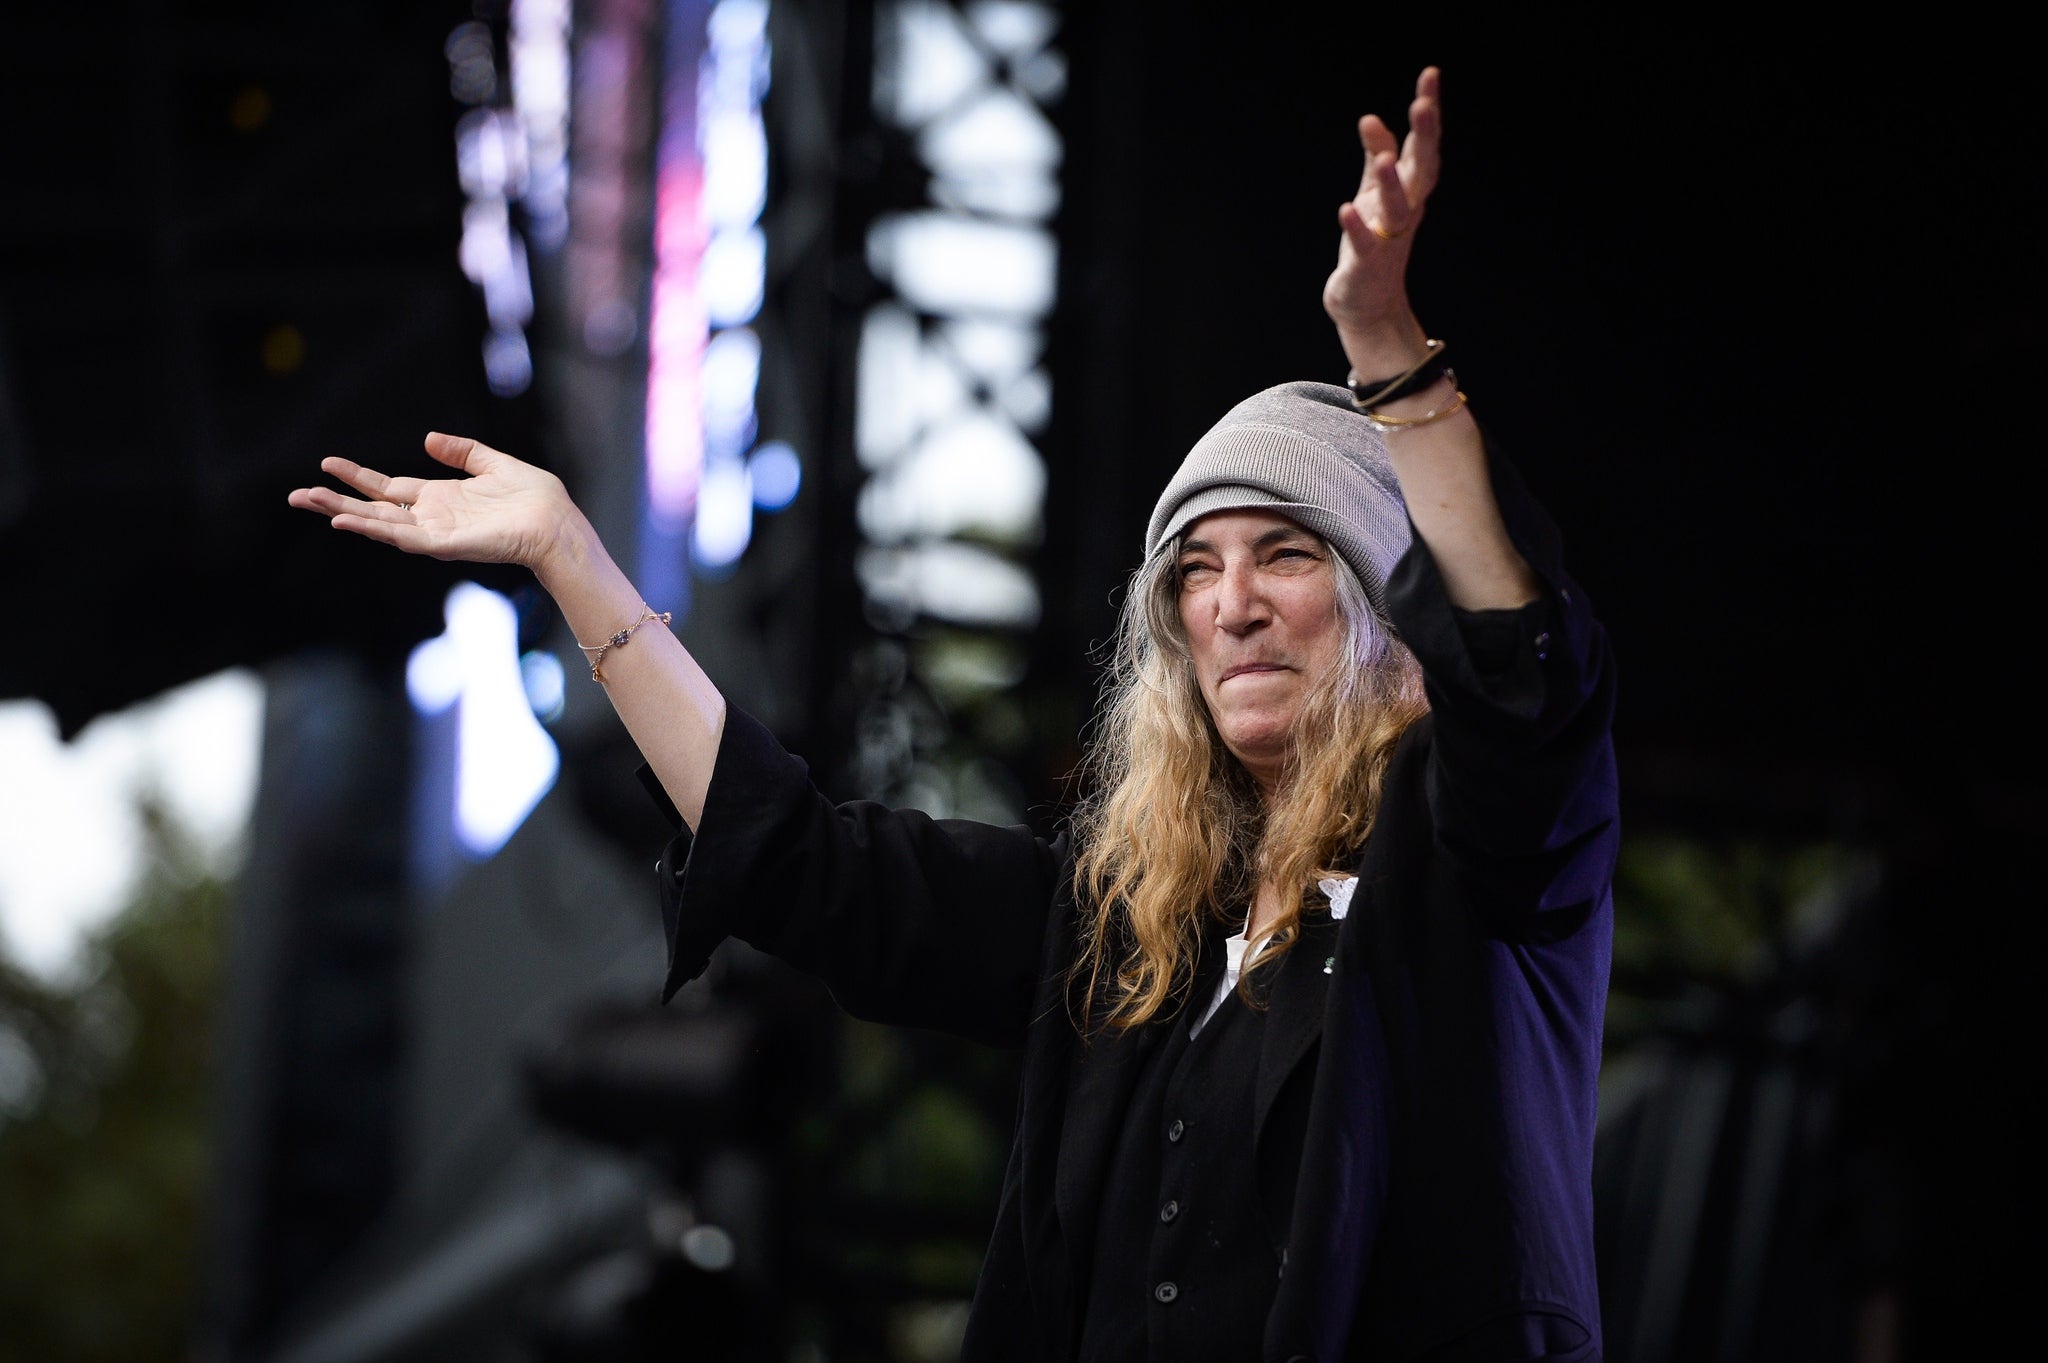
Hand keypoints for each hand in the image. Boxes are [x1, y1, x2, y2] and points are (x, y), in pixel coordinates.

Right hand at [286, 431, 580, 572]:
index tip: (327, 465)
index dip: (358, 477)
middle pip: (373, 508)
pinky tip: (348, 521)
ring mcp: (435, 533)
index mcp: (441, 499)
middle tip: (296, 494)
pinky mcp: (445, 545)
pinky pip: (402, 538)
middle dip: (335, 502)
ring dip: (343, 513)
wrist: (558, 524)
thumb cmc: (536, 500)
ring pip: (379, 523)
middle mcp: (432, 517)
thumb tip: (426, 438)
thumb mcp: (494, 464)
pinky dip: (374, 529)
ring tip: (308, 501)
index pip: (389, 488)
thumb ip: (462, 452)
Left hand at [1322, 66, 1442, 351]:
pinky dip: (1357, 229)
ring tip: (1383, 162)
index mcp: (1409, 190)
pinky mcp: (1366, 265)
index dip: (1428, 112)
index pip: (1422, 145)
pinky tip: (1347, 210)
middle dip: (1424, 137)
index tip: (1430, 74)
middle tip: (1423, 103)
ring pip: (1397, 209)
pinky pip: (1364, 245)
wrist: (1367, 302)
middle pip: (1421, 171)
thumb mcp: (1372, 193)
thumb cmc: (1372, 241)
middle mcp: (1405, 211)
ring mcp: (1388, 239)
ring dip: (1392, 185)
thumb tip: (1371, 118)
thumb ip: (1376, 156)